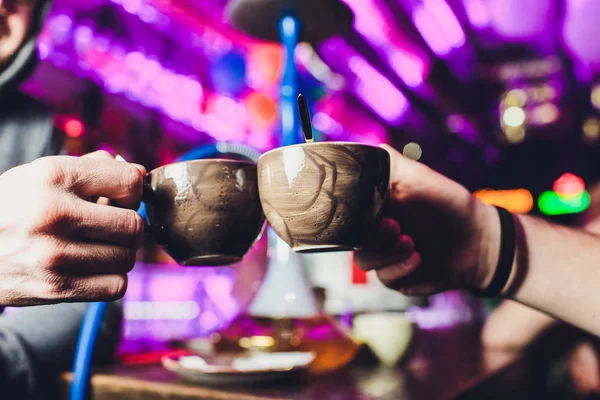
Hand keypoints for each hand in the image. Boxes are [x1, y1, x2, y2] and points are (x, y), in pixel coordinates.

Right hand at [0, 150, 145, 305]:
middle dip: (130, 226)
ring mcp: (55, 254)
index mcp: (54, 175)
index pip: (130, 181)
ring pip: (128, 258)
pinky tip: (93, 268)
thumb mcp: (39, 174)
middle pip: (135, 225)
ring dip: (119, 253)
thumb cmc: (10, 207)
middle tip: (112, 227)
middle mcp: (55, 213)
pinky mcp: (55, 287)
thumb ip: (91, 168)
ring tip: (97, 246)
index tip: (119, 199)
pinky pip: (116, 286)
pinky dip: (111, 279)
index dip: (132, 192)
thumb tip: (140, 173)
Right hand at [355, 144, 499, 295]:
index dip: (351, 213)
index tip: (367, 208)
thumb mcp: (416, 174)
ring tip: (410, 241)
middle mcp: (372, 232)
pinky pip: (384, 278)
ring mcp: (382, 256)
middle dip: (370, 235)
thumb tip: (362, 149)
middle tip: (394, 226)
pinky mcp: (395, 276)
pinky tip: (417, 257)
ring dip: (386, 252)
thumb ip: (387, 161)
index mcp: (371, 207)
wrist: (477, 239)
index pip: (345, 211)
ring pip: (364, 261)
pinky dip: (400, 268)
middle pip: (348, 239)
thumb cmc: (447, 202)